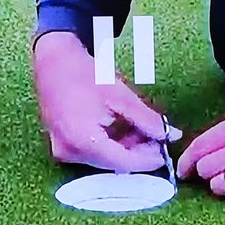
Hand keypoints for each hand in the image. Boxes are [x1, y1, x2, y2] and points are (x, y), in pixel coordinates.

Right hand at [32, 30, 165, 170]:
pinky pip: (91, 151)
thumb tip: (171, 135)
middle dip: (137, 153)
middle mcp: (69, 152)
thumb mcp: (122, 97)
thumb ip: (148, 120)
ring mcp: (62, 150)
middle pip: (113, 163)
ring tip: (142, 130)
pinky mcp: (61, 145)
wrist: (54, 61)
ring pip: (103, 158)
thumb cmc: (86, 75)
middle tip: (158, 139)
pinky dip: (109, 144)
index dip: (147, 160)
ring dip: (125, 148)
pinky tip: (123, 129)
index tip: (165, 154)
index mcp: (83, 141)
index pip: (123, 163)